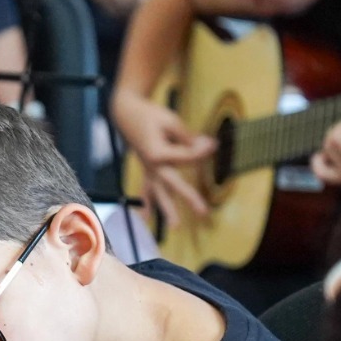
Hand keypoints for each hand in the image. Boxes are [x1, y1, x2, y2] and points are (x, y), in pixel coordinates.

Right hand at [111, 88, 215, 229]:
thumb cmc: (150, 116)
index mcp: (157, 153)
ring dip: (167, 209)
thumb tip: (206, 146)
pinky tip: (147, 218)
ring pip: (159, 193)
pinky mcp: (146, 170)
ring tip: (175, 226)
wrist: (128, 114)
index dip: (202, 151)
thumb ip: (187, 138)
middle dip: (189, 197)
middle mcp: (152, 166)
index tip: (212, 144)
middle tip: (203, 212)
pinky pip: (146, 190)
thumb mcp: (171, 121)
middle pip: (174, 185)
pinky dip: (146, 204)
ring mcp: (148, 170)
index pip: (186, 157)